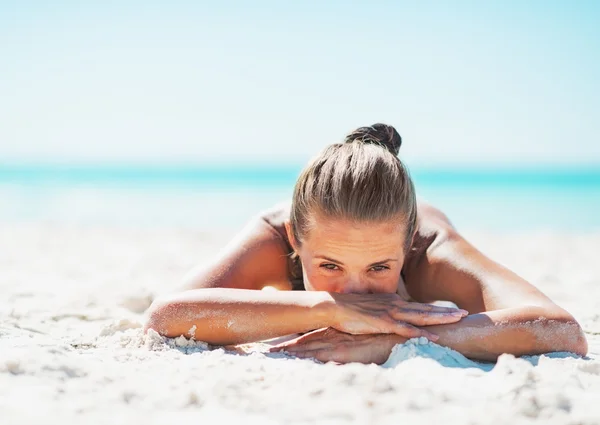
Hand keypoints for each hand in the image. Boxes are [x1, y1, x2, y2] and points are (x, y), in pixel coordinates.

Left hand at [269, 327, 403, 364]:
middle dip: (286, 346)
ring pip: (308, 348)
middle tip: (269, 350)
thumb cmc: (378, 338)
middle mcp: (332, 337)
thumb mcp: (361, 338)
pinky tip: (295, 357)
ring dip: (291, 351)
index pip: (311, 337)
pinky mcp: (341, 352)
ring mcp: (336, 344)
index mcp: (335, 334)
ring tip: (274, 353)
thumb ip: (349, 341)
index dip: (295, 342)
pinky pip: (320, 355)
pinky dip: (306, 356)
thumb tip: (340, 349)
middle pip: (304, 342)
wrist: (392, 337)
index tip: (279, 345)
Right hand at [329, 292, 467, 340]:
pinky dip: (419, 332)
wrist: (333, 306)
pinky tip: (432, 337)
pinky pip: (404, 328)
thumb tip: (393, 323)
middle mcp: (395, 305)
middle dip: (446, 312)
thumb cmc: (350, 310)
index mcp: (393, 302)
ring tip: (457, 320)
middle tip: (466, 313)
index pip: (420, 307)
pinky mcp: (382, 322)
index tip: (455, 312)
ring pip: (420, 316)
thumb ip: (384, 315)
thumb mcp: (371, 311)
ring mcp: (389, 313)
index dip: (438, 310)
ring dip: (439, 318)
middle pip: (425, 310)